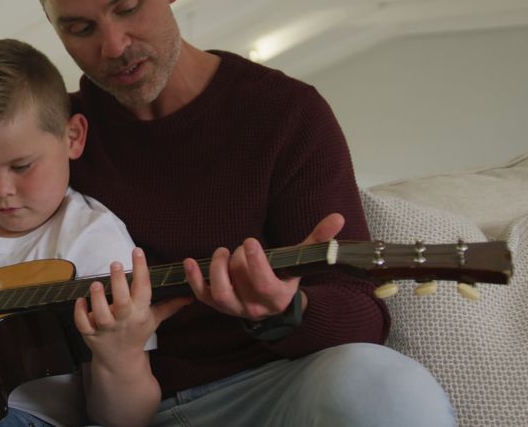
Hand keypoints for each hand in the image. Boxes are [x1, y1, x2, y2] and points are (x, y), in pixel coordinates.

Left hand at [74, 248, 191, 362]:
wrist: (121, 361)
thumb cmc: (137, 334)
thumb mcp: (154, 319)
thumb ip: (170, 305)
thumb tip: (190, 295)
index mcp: (140, 313)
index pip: (143, 289)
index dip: (141, 269)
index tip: (138, 251)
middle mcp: (123, 320)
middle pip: (122, 302)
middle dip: (118, 282)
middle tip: (116, 264)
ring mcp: (106, 328)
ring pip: (101, 314)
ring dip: (97, 298)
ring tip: (96, 283)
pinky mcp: (91, 334)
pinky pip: (83, 324)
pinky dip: (80, 313)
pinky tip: (80, 301)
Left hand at [182, 213, 343, 320]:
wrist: (272, 305)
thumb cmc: (285, 276)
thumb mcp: (301, 260)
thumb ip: (318, 240)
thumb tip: (338, 217)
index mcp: (277, 296)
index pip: (264, 283)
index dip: (255, 262)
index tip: (250, 241)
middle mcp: (255, 307)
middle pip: (241, 281)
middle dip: (239, 259)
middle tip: (242, 247)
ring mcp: (235, 308)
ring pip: (221, 292)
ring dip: (217, 269)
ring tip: (221, 252)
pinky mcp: (217, 306)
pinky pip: (202, 295)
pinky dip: (193, 279)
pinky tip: (189, 262)